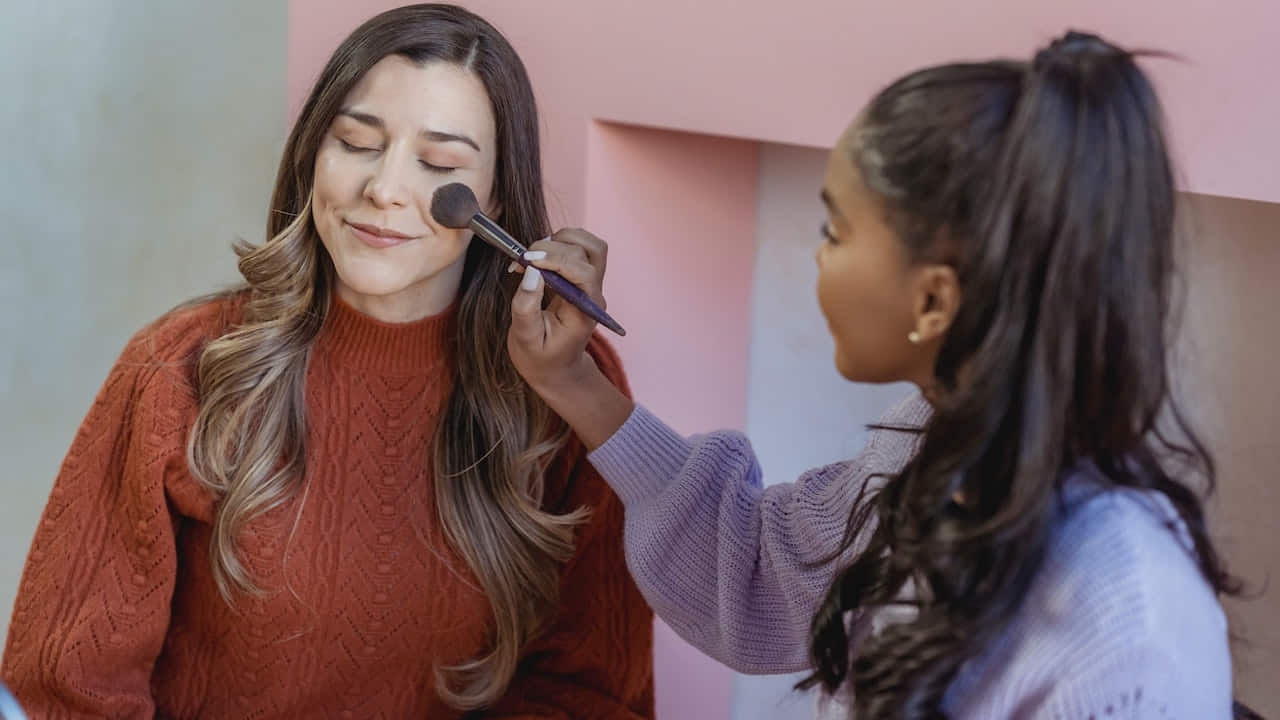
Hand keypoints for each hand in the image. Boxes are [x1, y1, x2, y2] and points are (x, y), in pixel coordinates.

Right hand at [508, 228, 633, 449]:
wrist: (556, 368)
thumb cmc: (540, 358)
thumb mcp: (525, 339)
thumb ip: (526, 307)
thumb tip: (531, 272)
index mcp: (584, 312)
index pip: (582, 272)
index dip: (555, 259)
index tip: (525, 259)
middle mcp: (593, 295)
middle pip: (587, 252)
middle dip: (552, 248)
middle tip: (522, 262)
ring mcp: (592, 285)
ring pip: (590, 244)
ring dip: (560, 240)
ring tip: (533, 257)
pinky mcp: (583, 278)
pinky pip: (581, 248)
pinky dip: (559, 243)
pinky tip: (539, 258)